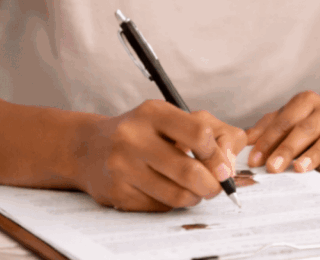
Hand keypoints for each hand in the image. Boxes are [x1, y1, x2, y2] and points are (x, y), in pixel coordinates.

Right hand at [72, 100, 246, 210]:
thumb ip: (216, 133)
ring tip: (196, 189)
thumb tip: (229, 166)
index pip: (199, 134)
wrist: (90, 149)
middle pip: (190, 171)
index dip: (218, 155)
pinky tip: (168, 191)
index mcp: (154, 112)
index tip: (223, 166)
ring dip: (195, 196)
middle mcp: (133, 137)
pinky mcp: (117, 193)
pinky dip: (173, 203)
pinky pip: (160, 206)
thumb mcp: (178, 119)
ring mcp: (122, 166)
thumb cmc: (146, 132)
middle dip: (213, 185)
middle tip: (217, 187)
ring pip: (177, 194)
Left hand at [246, 91, 319, 173]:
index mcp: (308, 101)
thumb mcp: (296, 117)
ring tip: (300, 168)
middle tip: (273, 168)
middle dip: (288, 148)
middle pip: (306, 127)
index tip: (256, 159)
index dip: (269, 139)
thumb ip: (270, 126)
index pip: (285, 119)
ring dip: (316, 152)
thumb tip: (242, 139)